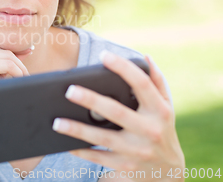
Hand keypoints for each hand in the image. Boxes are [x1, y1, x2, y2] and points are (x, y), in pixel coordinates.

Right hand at [0, 40, 30, 130]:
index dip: (9, 52)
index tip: (26, 55)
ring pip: (7, 55)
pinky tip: (19, 80)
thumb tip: (25, 49)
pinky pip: (8, 64)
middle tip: (24, 73)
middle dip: (15, 60)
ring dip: (18, 67)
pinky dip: (18, 72)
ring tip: (22, 78)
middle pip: (0, 48)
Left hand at [52, 51, 184, 181]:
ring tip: (57, 121)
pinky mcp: (125, 165)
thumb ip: (156, 81)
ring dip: (78, 130)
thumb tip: (145, 57)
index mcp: (159, 110)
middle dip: (92, 101)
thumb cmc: (161, 128)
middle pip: (117, 112)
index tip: (104, 55)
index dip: (123, 68)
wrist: (168, 171)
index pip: (142, 84)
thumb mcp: (165, 106)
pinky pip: (98, 158)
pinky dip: (81, 151)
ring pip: (103, 138)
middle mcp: (150, 130)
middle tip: (69, 90)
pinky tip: (65, 143)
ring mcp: (137, 150)